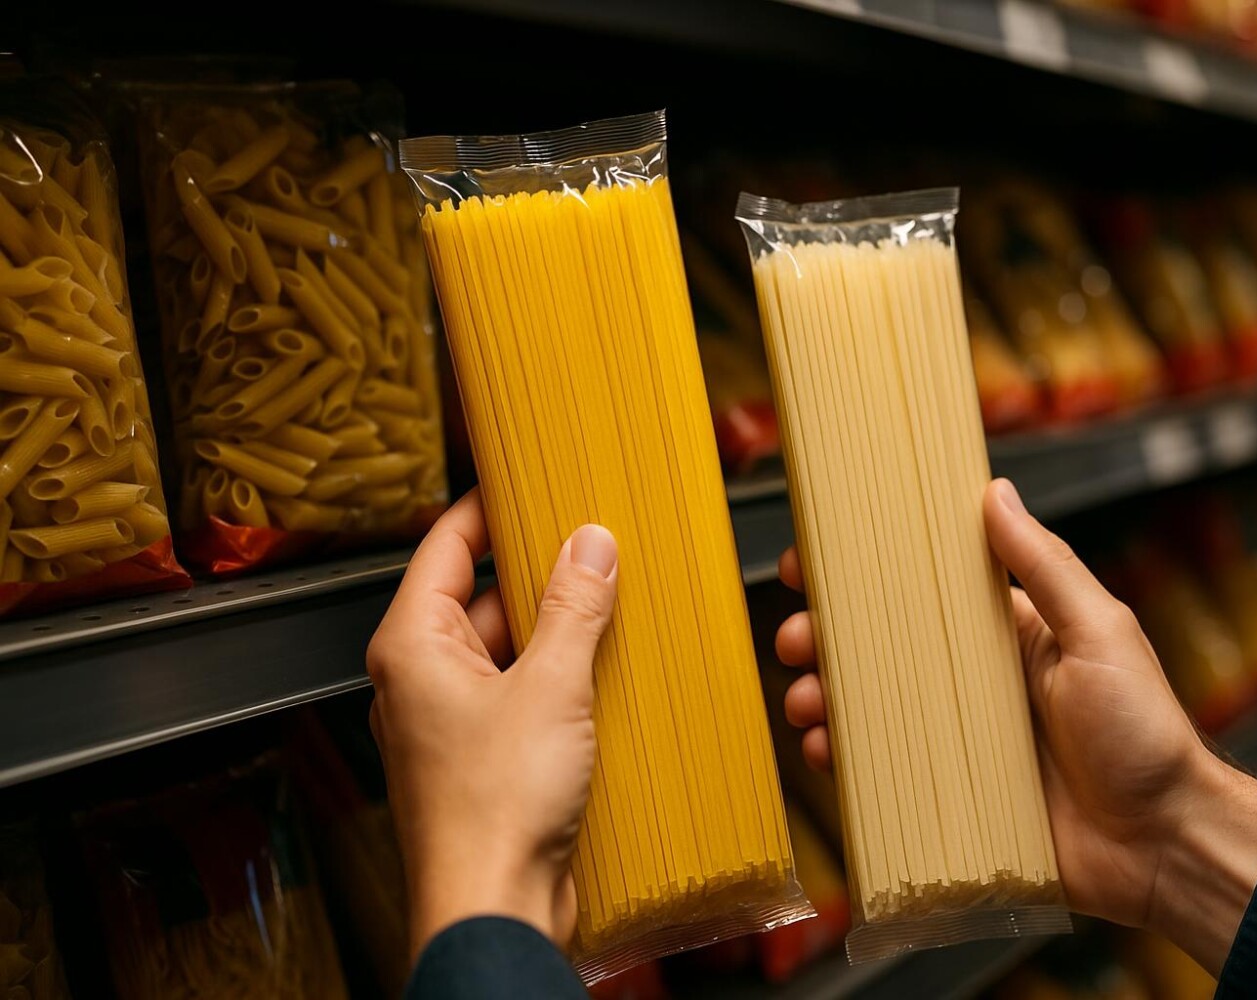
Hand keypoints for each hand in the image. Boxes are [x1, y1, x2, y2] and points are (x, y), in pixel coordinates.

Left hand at [366, 489, 618, 959]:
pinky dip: (559, 679)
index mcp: (412, 646)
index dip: (487, 508)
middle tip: (593, 546)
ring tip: (611, 607)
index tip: (528, 480)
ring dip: (556, 632)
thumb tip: (590, 545)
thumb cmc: (492, 811)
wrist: (494, 910)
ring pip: (507, 649)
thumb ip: (573, 608)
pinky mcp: (484, 759)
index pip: (445, 546)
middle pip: (482, 597)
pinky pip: (522, 696)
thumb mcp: (551, 687)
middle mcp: (421, 679)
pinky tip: (605, 673)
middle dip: (539, 574)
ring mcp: (452, 721)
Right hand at [777, 478, 1256, 973]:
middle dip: (824, 639)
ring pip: (868, 708)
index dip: (860, 574)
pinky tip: (824, 753)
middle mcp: (970, 682)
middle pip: (877, 649)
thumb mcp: (1100, 634)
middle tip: (795, 640)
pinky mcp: (947, 797)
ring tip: (805, 702)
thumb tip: (996, 490)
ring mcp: (954, 741)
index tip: (809, 563)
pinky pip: (880, 773)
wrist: (1163, 844)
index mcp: (1003, 634)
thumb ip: (1044, 566)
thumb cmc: (1145, 733)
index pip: (917, 590)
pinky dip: (843, 761)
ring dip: (824, 697)